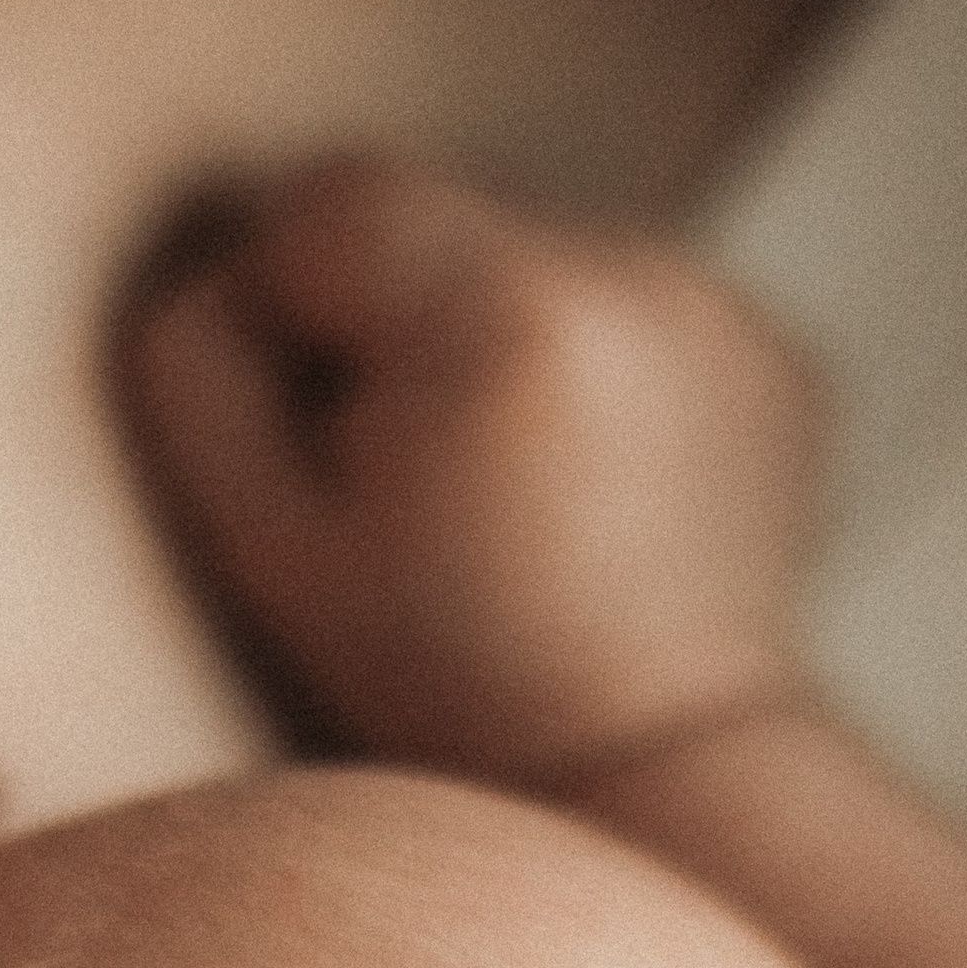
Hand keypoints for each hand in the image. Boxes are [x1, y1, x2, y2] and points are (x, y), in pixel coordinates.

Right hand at [127, 155, 825, 778]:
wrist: (649, 770)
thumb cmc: (438, 679)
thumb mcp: (266, 548)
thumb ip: (199, 378)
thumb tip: (221, 274)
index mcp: (496, 311)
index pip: (329, 198)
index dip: (289, 309)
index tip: (320, 435)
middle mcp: (627, 273)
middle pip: (438, 213)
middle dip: (397, 323)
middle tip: (413, 486)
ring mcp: (715, 305)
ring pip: (534, 255)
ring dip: (492, 343)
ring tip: (505, 500)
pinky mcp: (768, 346)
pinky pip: (628, 305)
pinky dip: (586, 374)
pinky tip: (583, 498)